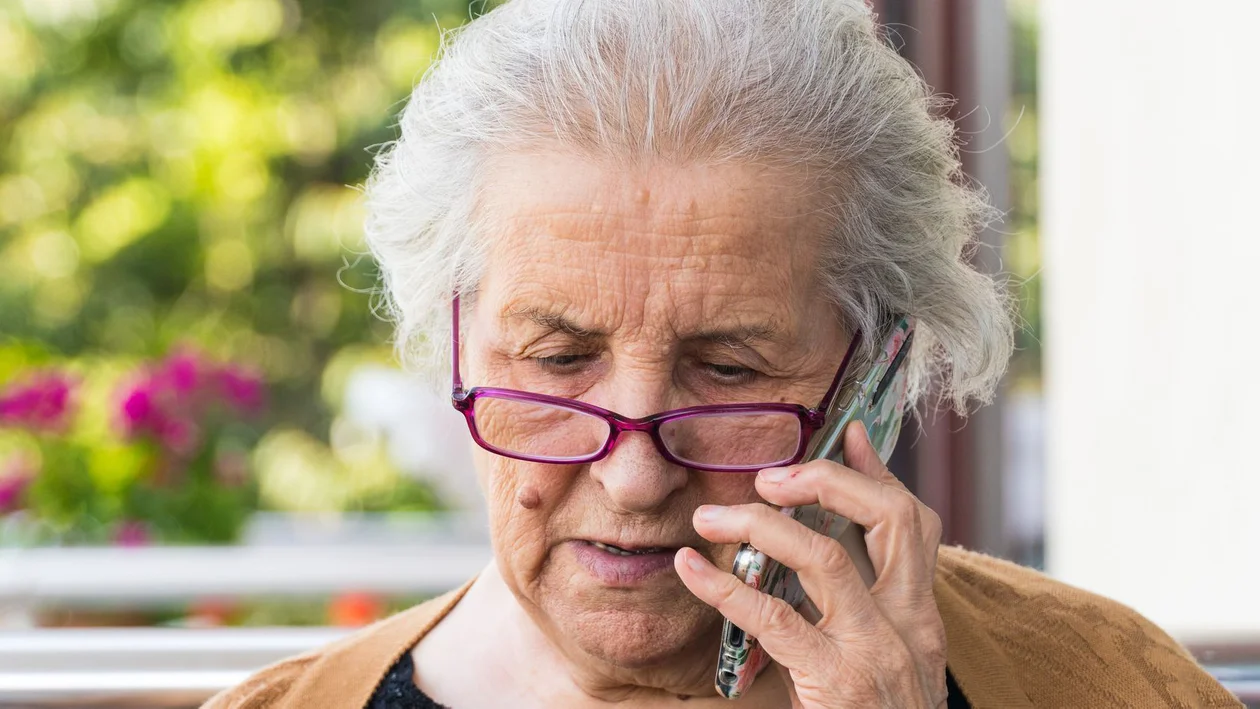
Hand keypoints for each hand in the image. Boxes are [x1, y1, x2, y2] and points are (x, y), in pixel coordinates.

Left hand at [674, 421, 946, 708]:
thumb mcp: (876, 667)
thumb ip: (847, 618)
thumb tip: (798, 572)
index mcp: (921, 618)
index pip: (914, 524)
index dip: (879, 473)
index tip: (847, 432)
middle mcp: (909, 625)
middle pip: (890, 518)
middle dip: (828, 480)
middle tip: (770, 476)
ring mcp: (877, 651)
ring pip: (823, 555)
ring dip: (760, 525)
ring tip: (709, 519)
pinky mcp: (838, 680)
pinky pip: (774, 616)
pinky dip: (725, 587)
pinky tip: (691, 571)